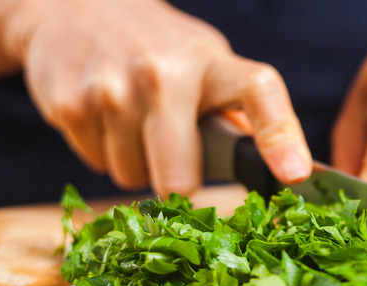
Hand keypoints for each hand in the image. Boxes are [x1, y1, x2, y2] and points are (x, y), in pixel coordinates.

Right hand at [3, 0, 311, 194]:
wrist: (74, 8)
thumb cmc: (157, 48)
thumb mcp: (205, 62)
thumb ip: (235, 110)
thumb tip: (282, 165)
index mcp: (213, 64)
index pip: (258, 94)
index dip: (281, 137)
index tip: (295, 174)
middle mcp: (165, 73)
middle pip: (178, 178)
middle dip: (178, 187)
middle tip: (174, 164)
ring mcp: (114, 89)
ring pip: (132, 178)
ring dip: (135, 164)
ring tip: (132, 122)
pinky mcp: (71, 104)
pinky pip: (96, 164)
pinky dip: (101, 151)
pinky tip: (103, 115)